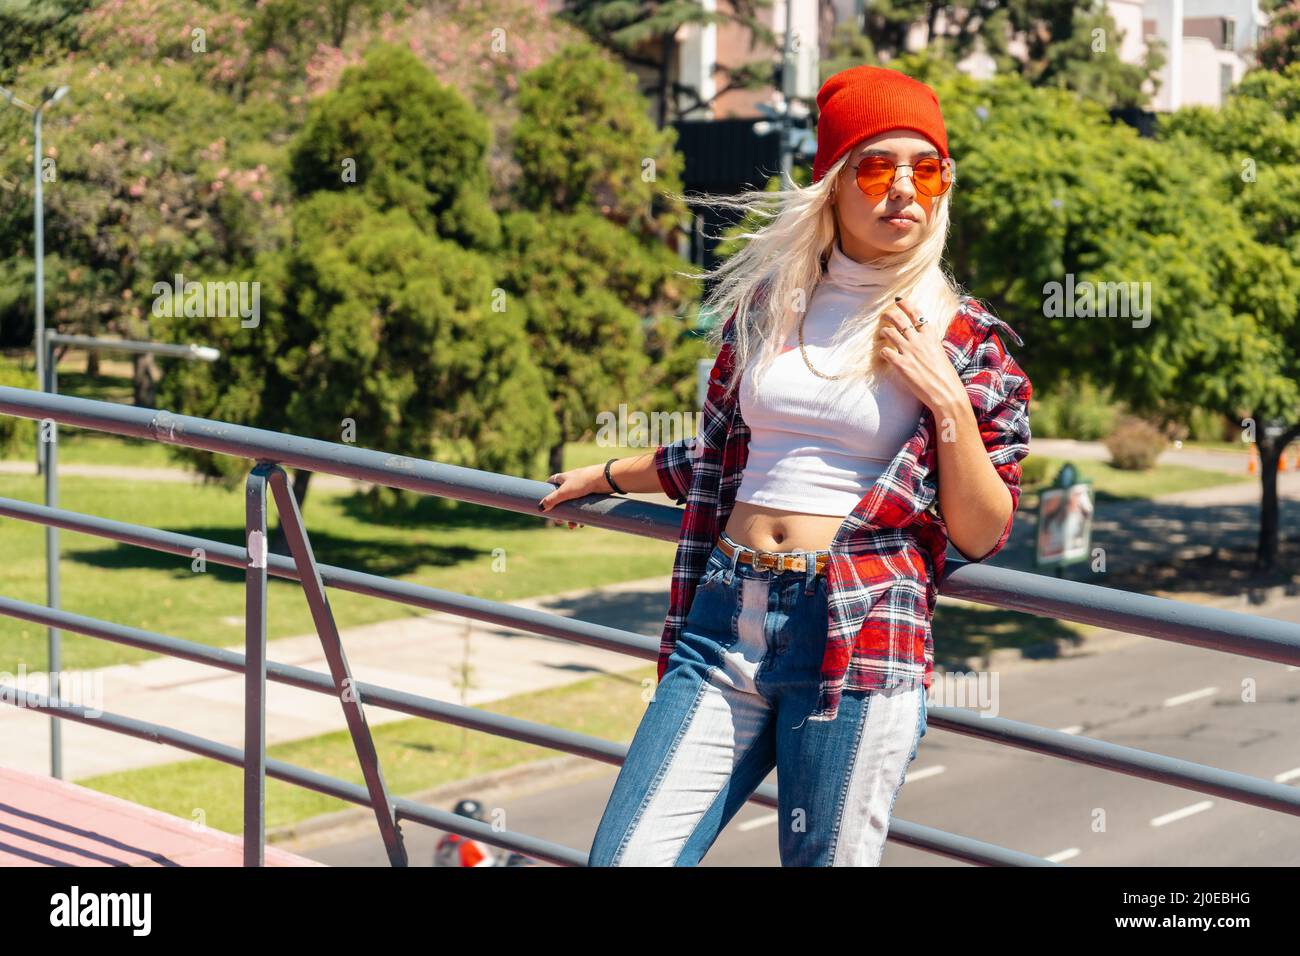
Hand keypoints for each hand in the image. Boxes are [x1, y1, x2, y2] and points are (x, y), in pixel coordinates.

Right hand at [537, 463, 609, 528]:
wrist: (605, 479)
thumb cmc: (583, 482)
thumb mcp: (564, 492)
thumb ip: (552, 499)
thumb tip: (541, 508)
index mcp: (563, 478)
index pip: (550, 482)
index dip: (546, 492)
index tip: (543, 502)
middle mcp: (571, 482)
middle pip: (561, 498)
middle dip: (560, 511)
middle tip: (559, 521)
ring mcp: (581, 489)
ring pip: (572, 505)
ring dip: (571, 516)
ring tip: (573, 526)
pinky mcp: (591, 495)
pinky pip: (583, 508)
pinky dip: (581, 516)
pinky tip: (582, 524)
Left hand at [877, 296, 964, 412]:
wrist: (946, 392)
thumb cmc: (945, 376)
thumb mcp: (940, 352)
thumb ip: (928, 343)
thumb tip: (920, 339)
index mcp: (931, 335)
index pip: (916, 314)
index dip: (905, 305)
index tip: (898, 300)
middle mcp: (919, 340)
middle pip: (899, 319)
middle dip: (889, 314)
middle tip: (884, 315)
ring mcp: (909, 351)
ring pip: (889, 333)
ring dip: (883, 331)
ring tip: (882, 333)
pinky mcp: (901, 364)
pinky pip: (885, 351)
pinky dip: (882, 351)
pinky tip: (884, 354)